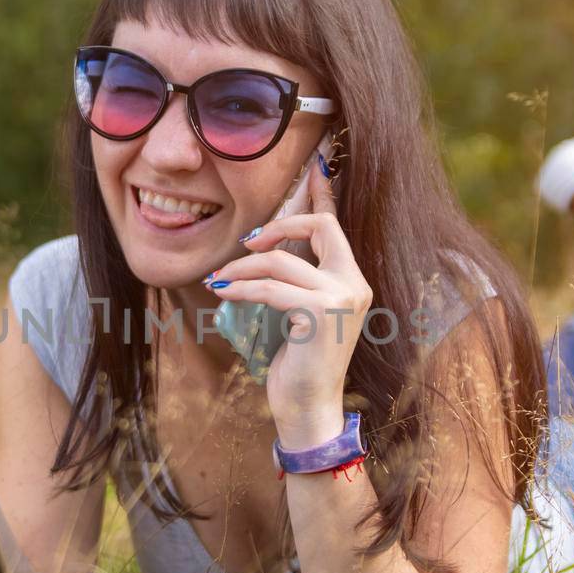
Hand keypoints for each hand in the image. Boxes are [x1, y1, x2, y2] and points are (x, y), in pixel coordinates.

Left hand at [210, 166, 370, 446]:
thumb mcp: (297, 314)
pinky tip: (221, 292)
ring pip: (282, 260)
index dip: (324, 193)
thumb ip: (293, 281)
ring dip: (242, 268)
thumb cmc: (298, 364)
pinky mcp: (322, 313)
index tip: (317, 164)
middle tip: (245, 243)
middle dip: (278, 225)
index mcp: (352, 280)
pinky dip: (241, 288)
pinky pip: (270, 288)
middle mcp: (355, 284)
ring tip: (219, 280)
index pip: (337, 225)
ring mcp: (342, 298)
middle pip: (319, 226)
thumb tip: (261, 251)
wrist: (307, 408)